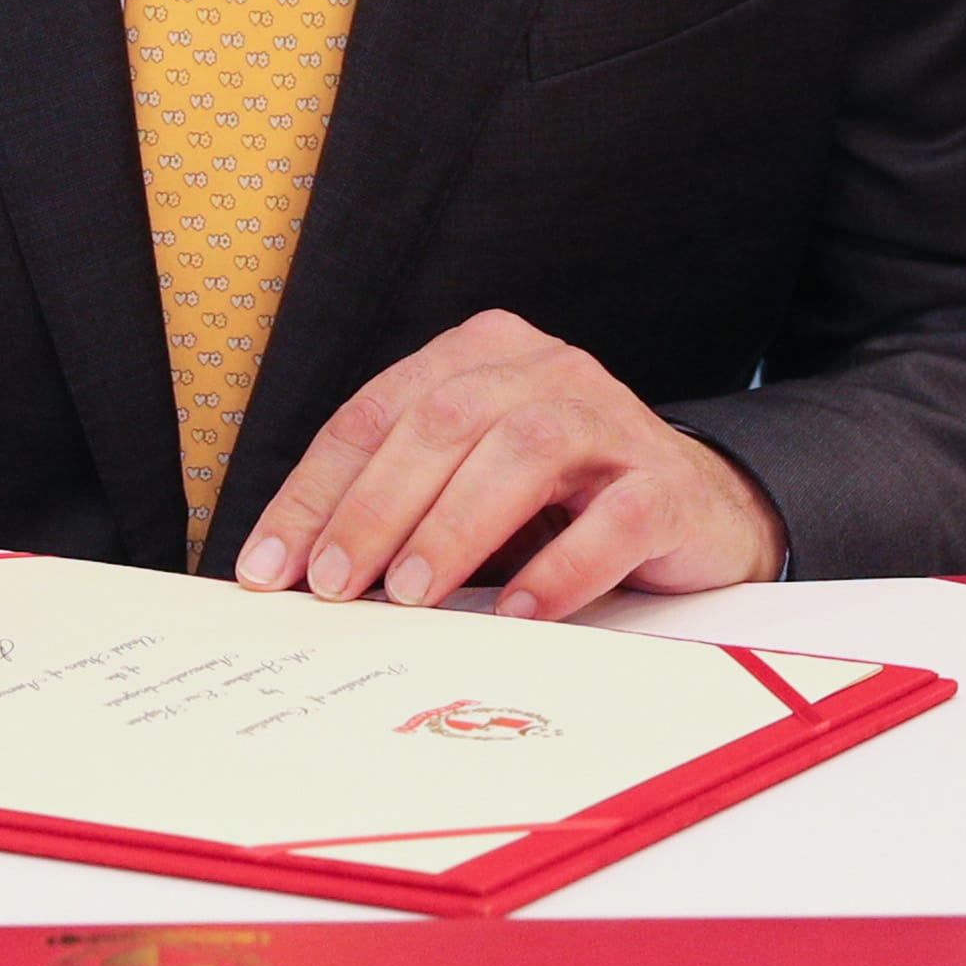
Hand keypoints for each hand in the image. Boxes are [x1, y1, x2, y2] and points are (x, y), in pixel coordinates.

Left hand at [232, 309, 783, 623]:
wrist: (695, 512)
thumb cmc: (558, 503)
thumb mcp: (465, 486)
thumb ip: (398, 504)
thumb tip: (299, 570)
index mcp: (480, 355)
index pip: (377, 413)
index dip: (316, 490)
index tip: (270, 564)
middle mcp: (546, 370)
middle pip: (444, 421)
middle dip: (374, 508)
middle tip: (333, 584)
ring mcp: (612, 420)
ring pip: (522, 451)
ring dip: (455, 526)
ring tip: (412, 594)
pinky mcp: (666, 484)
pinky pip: (613, 519)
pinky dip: (560, 567)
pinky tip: (518, 611)